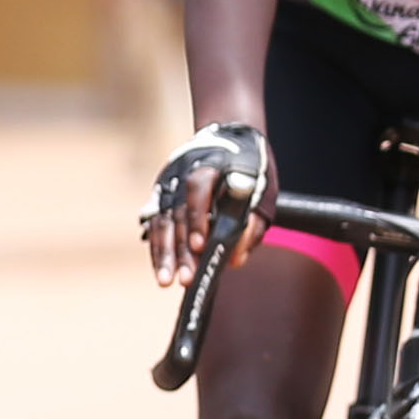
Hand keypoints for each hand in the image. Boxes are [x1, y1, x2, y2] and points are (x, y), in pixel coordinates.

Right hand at [142, 122, 270, 283]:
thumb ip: (251, 225)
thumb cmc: (251, 169)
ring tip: (166, 281)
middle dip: (180, 249)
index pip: (198, 188)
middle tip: (186, 278)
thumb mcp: (263, 191)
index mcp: (210, 163)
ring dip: (164, 253)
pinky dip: (158, 247)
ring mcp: (169, 183)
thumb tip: (235, 259)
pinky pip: (156, 223)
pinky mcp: (160, 193)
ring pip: (162, 220)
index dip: (198, 218)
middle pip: (177, 212)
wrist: (229, 138)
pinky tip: (160, 269)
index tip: (201, 246)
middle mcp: (183, 172)